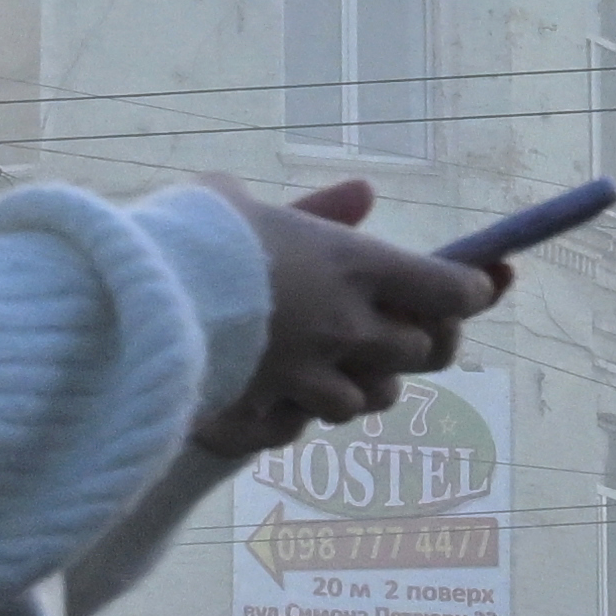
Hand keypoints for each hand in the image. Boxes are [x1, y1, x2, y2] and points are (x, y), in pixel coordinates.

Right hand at [209, 179, 497, 443]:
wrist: (130, 303)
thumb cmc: (187, 238)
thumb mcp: (245, 203)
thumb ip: (317, 209)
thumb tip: (363, 194)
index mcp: (354, 264)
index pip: (452, 290)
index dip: (476, 291)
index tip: (485, 282)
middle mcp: (348, 325)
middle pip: (427, 350)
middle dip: (425, 340)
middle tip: (414, 325)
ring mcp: (314, 374)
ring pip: (377, 395)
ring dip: (370, 380)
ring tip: (343, 358)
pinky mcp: (276, 410)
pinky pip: (316, 422)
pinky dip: (312, 409)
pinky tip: (291, 388)